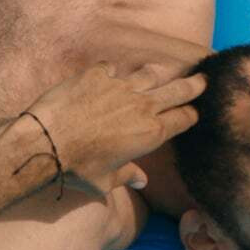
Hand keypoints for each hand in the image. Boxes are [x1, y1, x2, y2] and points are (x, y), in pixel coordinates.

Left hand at [23, 63, 204, 194]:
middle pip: (177, 91)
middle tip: (203, 79)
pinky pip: (112, 68)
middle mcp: (142, 106)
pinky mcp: (97, 75)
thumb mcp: (105, 182)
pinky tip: (111, 73)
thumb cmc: (76, 169)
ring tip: (163, 71)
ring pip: (150, 74)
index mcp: (150, 134)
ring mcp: (121, 87)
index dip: (190, 115)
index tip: (193, 112)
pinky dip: (114, 72)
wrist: (46, 143)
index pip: (182, 119)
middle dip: (192, 86)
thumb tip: (140, 180)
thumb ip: (126, 176)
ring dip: (158, 74)